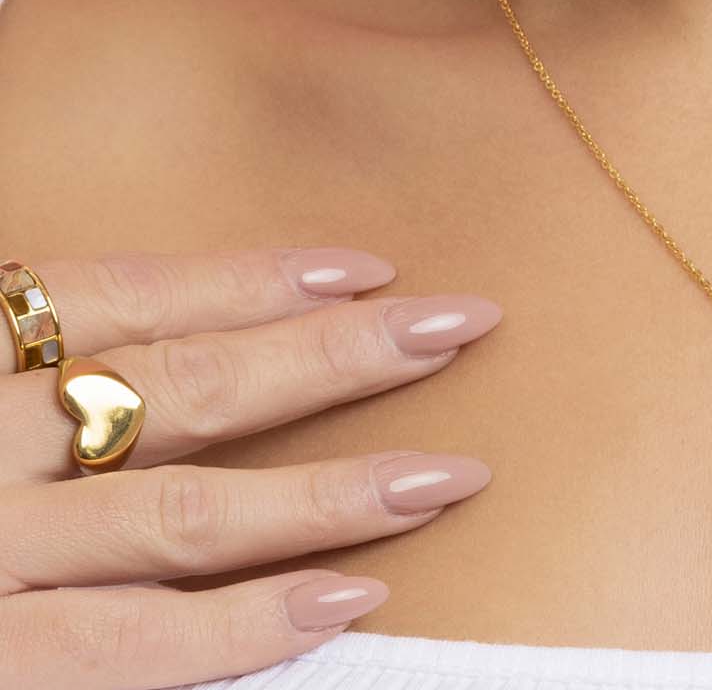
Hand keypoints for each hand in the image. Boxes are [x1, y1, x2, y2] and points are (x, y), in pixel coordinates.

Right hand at [0, 246, 501, 686]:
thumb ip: (21, 356)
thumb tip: (138, 347)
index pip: (116, 293)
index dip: (247, 277)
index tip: (364, 266)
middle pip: (178, 383)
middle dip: (333, 357)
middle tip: (462, 324)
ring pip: (181, 510)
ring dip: (328, 490)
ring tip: (447, 470)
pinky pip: (132, 649)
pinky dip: (245, 623)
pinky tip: (347, 599)